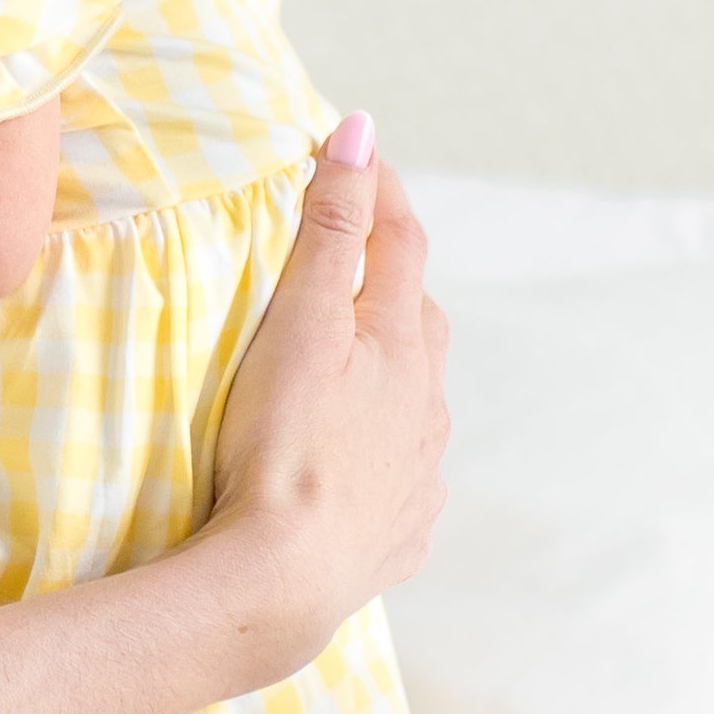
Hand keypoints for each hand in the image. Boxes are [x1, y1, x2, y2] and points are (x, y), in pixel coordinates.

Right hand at [205, 114, 451, 654]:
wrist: (286, 580)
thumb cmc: (286, 444)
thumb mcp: (302, 322)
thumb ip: (331, 228)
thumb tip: (362, 133)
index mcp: (404, 345)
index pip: (402, 244)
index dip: (380, 194)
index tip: (356, 154)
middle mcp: (427, 406)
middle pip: (420, 323)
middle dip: (391, 283)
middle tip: (353, 261)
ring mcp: (419, 475)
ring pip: (416, 403)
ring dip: (391, 374)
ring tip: (349, 368)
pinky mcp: (398, 534)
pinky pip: (401, 480)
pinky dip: (382, 456)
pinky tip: (355, 469)